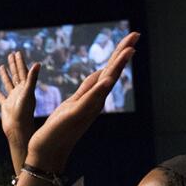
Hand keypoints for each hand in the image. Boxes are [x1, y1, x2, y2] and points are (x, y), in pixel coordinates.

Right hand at [0, 51, 40, 146]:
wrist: (18, 128)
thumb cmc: (24, 112)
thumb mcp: (28, 92)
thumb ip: (32, 78)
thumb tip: (38, 63)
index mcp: (26, 88)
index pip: (22, 71)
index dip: (20, 62)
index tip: (17, 52)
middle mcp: (20, 92)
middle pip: (16, 75)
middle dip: (13, 65)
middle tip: (11, 54)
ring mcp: (13, 99)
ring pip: (8, 84)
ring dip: (5, 75)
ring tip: (1, 67)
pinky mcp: (6, 106)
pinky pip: (2, 98)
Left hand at [26, 33, 137, 172]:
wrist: (49, 151)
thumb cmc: (60, 128)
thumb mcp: (74, 103)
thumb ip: (88, 91)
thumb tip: (101, 76)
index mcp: (93, 97)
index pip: (108, 71)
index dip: (119, 55)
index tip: (130, 39)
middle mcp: (95, 102)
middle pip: (112, 73)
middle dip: (123, 53)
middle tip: (136, 35)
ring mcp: (87, 108)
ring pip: (105, 83)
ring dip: (117, 67)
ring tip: (129, 51)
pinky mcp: (76, 114)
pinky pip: (90, 99)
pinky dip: (100, 89)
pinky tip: (108, 79)